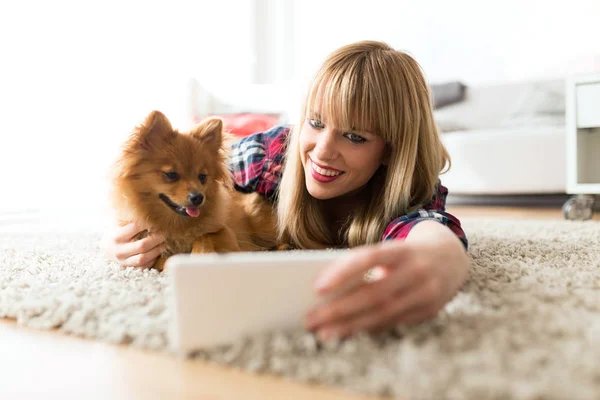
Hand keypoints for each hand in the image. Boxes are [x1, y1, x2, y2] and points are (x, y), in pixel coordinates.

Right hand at [100, 221, 164, 267]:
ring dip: (157, 249)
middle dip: (157, 238)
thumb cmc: (116, 232)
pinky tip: (158, 251)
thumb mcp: (118, 223)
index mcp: (116, 237)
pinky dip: (153, 259)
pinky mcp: (129, 268)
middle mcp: (119, 250)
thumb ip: (130, 218)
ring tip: (164, 242)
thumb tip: (148, 209)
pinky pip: (144, 266)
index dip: (148, 223)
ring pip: (144, 258)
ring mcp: (124, 261)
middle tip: (165, 231)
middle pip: (143, 245)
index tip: (157, 219)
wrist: (106, 248)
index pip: (135, 228)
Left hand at [305, 223, 469, 340]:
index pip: (370, 257)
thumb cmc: (405, 252)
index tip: (317, 287)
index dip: (343, 272)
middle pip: (374, 293)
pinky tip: (348, 332)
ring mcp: (427, 293)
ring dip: (350, 325)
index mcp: (403, 249)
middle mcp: (418, 270)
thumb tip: (327, 290)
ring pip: (383, 313)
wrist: (451, 256)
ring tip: (324, 332)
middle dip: (339, 309)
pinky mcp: (430, 311)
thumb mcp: (390, 250)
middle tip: (311, 319)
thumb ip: (365, 264)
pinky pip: (394, 322)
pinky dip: (369, 328)